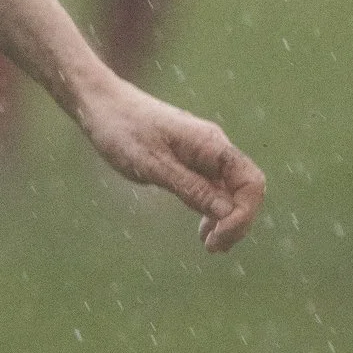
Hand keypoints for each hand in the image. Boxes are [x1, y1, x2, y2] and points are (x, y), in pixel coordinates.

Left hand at [75, 76, 263, 251]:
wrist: (101, 104)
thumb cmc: (123, 130)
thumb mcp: (153, 165)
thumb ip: (191, 188)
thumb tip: (228, 213)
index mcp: (211, 145)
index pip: (251, 183)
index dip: (243, 214)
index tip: (218, 236)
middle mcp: (213, 147)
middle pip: (245, 189)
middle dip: (237, 222)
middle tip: (214, 248)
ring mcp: (203, 153)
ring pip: (230, 191)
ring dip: (226, 220)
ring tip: (210, 245)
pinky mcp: (189, 160)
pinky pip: (213, 188)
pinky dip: (212, 211)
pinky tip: (202, 229)